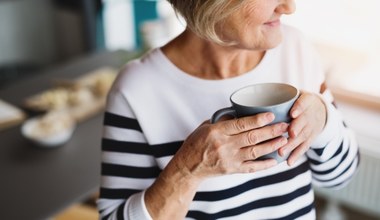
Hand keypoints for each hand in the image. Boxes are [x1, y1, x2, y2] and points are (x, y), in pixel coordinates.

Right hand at [170, 112, 288, 180]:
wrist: (188, 166)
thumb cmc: (196, 143)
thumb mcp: (205, 127)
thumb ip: (223, 121)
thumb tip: (240, 113)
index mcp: (217, 131)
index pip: (241, 124)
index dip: (258, 120)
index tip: (271, 115)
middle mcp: (224, 145)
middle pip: (252, 137)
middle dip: (271, 131)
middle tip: (284, 126)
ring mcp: (229, 159)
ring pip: (255, 152)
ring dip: (271, 145)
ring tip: (284, 139)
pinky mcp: (232, 170)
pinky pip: (252, 167)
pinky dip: (264, 165)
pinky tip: (275, 160)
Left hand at [279, 91, 326, 165]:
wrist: (320, 110)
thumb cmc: (299, 101)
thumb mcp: (296, 93)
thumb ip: (280, 95)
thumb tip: (253, 98)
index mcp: (306, 100)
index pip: (303, 103)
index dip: (299, 108)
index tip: (293, 113)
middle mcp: (310, 115)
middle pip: (303, 122)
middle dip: (296, 129)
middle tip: (288, 134)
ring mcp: (311, 128)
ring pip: (302, 137)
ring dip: (292, 145)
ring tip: (282, 152)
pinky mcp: (310, 139)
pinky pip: (304, 148)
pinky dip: (296, 155)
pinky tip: (289, 162)